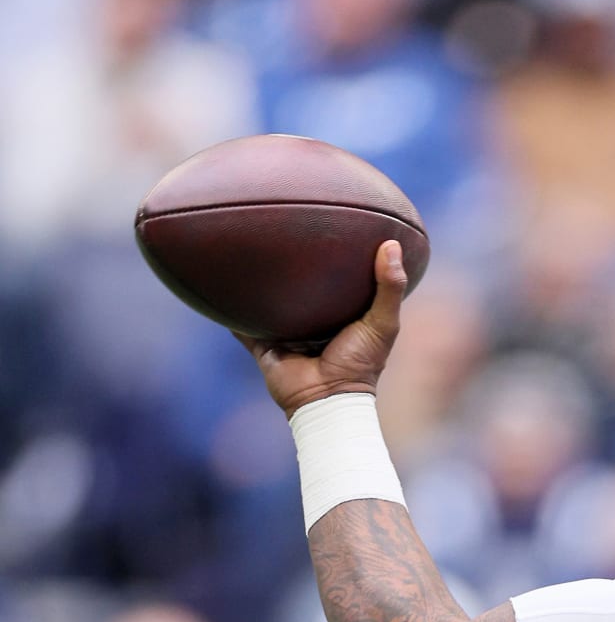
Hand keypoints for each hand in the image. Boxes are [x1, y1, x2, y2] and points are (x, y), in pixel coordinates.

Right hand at [238, 240, 407, 417]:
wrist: (327, 398)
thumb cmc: (361, 363)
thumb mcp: (383, 323)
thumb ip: (389, 287)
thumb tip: (392, 243)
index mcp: (340, 313)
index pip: (337, 278)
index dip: (336, 256)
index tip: (333, 223)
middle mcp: (312, 318)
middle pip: (298, 286)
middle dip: (290, 264)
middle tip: (283, 226)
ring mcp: (285, 330)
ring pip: (268, 300)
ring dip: (257, 282)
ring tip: (245, 248)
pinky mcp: (263, 342)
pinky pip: (241, 323)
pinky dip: (231, 308)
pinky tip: (217, 283)